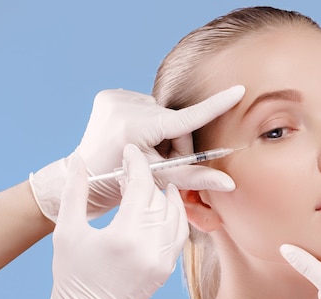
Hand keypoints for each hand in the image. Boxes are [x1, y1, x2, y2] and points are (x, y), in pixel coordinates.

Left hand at [30, 85, 244, 220]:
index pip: (186, 118)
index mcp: (135, 128)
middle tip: (162, 162)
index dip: (215, 106)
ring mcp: (114, 98)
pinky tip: (135, 137)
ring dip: (162, 132)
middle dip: (176, 142)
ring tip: (146, 151)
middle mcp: (124, 106)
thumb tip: (229, 184)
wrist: (83, 180)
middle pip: (174, 121)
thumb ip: (195, 178)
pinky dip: (147, 122)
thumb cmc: (121, 185)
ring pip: (161, 114)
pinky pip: (144, 107)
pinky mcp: (108, 95)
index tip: (237, 90)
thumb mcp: (159, 181)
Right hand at [34, 144, 187, 298]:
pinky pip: (180, 235)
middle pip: (158, 198)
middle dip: (148, 179)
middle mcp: (150, 248)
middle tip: (133, 169)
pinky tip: (165, 207)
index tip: (131, 152)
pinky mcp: (167, 270)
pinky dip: (175, 216)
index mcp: (125, 236)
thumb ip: (75, 193)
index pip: (140, 186)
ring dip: (166, 196)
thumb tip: (81, 161)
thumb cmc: (71, 277)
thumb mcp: (66, 232)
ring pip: (175, 215)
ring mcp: (163, 260)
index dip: (136, 164)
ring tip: (153, 184)